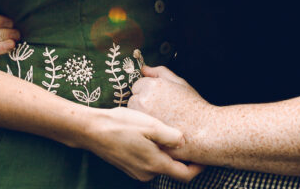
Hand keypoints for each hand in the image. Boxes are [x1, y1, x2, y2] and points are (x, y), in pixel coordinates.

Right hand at [81, 106, 203, 182]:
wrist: (93, 131)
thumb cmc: (121, 125)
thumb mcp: (150, 125)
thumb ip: (171, 135)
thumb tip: (185, 141)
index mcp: (156, 164)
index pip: (185, 175)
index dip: (198, 168)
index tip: (206, 157)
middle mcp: (147, 173)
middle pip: (173, 169)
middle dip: (182, 157)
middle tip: (190, 139)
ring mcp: (137, 172)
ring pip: (160, 164)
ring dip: (167, 153)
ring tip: (170, 133)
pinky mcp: (129, 166)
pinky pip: (149, 162)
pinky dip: (155, 152)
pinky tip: (152, 136)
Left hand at [128, 65, 212, 159]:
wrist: (205, 131)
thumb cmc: (194, 106)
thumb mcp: (179, 83)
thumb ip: (160, 72)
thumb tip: (143, 68)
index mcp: (151, 86)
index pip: (137, 85)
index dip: (149, 92)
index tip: (160, 99)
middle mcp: (144, 101)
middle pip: (133, 101)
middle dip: (143, 104)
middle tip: (162, 111)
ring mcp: (143, 120)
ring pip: (135, 117)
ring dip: (143, 118)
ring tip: (162, 122)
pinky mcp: (144, 136)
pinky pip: (140, 131)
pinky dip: (146, 131)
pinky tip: (159, 132)